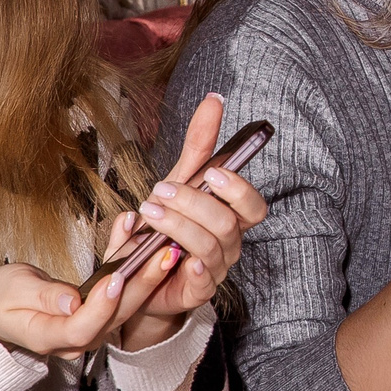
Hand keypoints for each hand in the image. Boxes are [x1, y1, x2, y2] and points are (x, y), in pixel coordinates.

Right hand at [0, 259, 156, 358]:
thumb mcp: (13, 290)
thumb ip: (43, 296)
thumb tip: (71, 302)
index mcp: (47, 337)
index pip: (81, 328)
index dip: (101, 305)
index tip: (116, 278)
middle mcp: (73, 340)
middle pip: (113, 317)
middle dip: (141, 285)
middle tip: (162, 255)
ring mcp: (88, 331)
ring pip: (123, 306)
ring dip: (145, 276)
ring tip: (164, 247)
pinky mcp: (97, 317)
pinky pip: (120, 295)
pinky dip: (132, 269)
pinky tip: (145, 243)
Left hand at [93, 92, 270, 351]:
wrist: (138, 280)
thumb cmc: (162, 230)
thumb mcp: (175, 184)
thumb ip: (199, 145)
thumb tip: (215, 99)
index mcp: (229, 217)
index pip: (253, 205)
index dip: (239, 188)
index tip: (213, 172)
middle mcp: (229, 243)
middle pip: (231, 222)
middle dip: (196, 202)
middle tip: (161, 190)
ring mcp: (215, 269)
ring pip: (211, 245)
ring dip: (178, 224)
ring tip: (148, 212)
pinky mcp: (196, 291)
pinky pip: (200, 278)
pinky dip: (185, 262)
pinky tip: (168, 251)